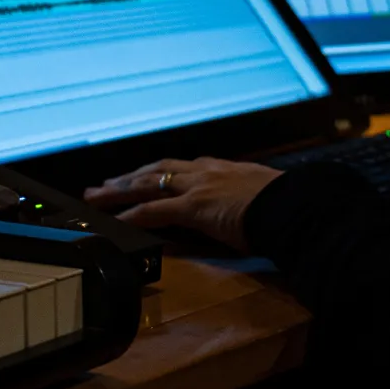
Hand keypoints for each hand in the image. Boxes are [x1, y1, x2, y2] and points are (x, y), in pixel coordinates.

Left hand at [83, 157, 282, 250]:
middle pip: (158, 170)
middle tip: (104, 184)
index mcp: (224, 168)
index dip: (159, 172)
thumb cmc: (287, 203)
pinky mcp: (193, 208)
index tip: (143, 176)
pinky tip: (116, 220)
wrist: (293, 204)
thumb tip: (251, 208)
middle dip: (129, 177)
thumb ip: (249, 198)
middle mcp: (206, 172)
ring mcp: (198, 187)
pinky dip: (131, 215)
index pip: (183, 168)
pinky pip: (153, 210)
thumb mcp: (265, 193)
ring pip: (147, 184)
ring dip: (119, 191)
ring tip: (96, 198)